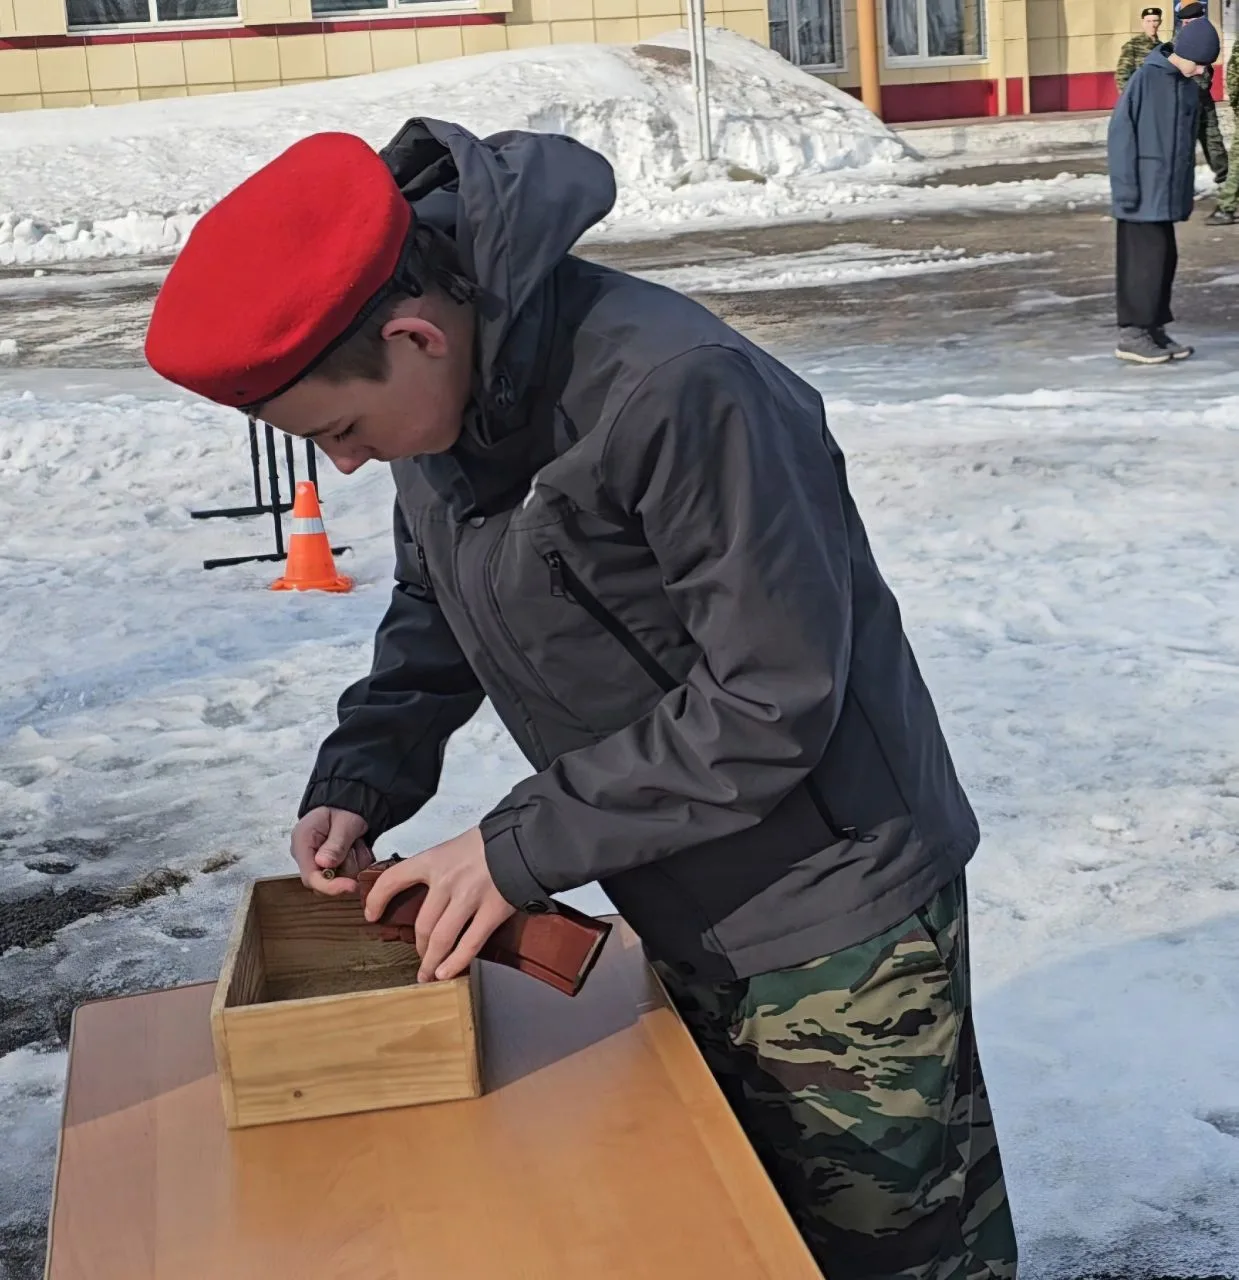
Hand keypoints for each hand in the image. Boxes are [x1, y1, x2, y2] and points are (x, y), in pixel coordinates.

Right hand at [290, 806, 372, 896]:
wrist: (346, 806)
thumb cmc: (342, 809)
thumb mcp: (344, 822)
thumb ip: (336, 844)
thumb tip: (323, 864)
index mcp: (302, 842)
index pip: (310, 876)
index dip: (330, 886)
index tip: (351, 886)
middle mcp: (305, 856)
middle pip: (325, 881)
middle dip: (347, 868)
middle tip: (357, 845)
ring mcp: (316, 863)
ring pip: (340, 879)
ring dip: (355, 862)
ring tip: (356, 842)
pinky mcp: (329, 867)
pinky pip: (347, 875)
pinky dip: (358, 862)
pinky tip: (357, 847)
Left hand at [362, 827, 515, 982]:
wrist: (524, 839)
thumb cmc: (490, 843)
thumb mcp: (453, 847)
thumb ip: (438, 869)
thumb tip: (426, 894)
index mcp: (434, 860)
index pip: (394, 879)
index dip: (378, 899)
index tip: (371, 914)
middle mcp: (447, 880)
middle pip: (422, 923)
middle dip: (418, 946)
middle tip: (419, 957)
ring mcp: (469, 898)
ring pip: (441, 938)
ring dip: (432, 961)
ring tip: (428, 974)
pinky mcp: (491, 911)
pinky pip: (469, 944)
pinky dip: (455, 962)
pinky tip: (446, 973)